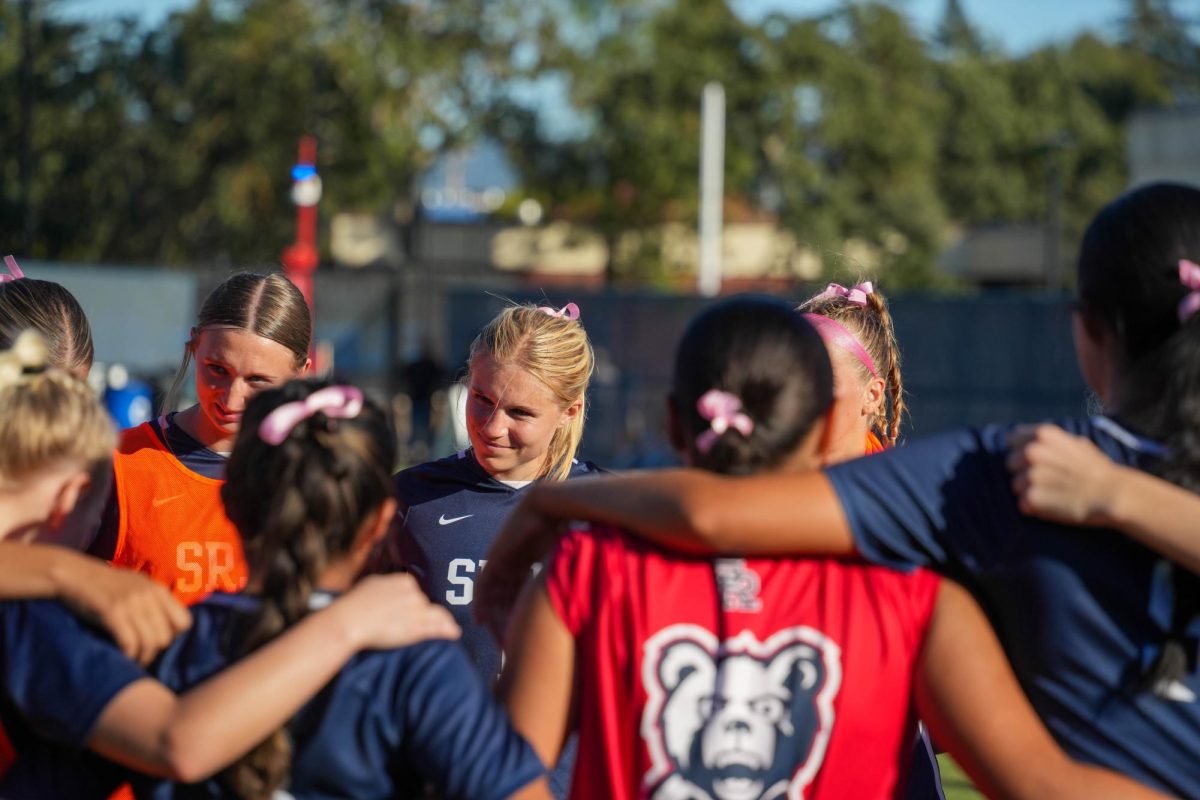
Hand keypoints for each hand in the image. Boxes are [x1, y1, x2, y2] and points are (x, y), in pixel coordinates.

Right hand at [57, 556, 191, 664]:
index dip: (173, 636)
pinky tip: (122, 655)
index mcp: (158, 590)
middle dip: (154, 651)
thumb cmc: (105, 584)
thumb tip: (170, 626)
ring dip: (141, 657)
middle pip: (166, 637)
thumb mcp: (137, 586)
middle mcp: (149, 596)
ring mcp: (131, 604)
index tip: (157, 640)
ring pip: (150, 643)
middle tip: (141, 654)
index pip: (184, 622)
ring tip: (132, 659)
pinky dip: (128, 655)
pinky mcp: (112, 613)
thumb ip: (154, 601)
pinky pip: (130, 643)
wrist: (73, 574)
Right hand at [333, 573, 458, 650]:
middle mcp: (413, 593)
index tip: (416, 610)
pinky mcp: (417, 627)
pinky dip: (448, 630)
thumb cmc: (354, 604)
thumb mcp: (372, 584)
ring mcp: (417, 610)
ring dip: (444, 622)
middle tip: (425, 623)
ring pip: (436, 615)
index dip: (416, 602)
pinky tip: (454, 633)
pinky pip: (438, 628)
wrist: (350, 620)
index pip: (416, 591)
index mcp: (403, 581)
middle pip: (425, 604)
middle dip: (425, 613)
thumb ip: (386, 584)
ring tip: (451, 628)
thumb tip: (387, 585)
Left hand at [475, 495, 568, 642]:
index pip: (517, 593)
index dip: (517, 613)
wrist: (552, 507)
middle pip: (502, 597)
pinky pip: (483, 585)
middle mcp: (511, 562)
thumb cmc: (567, 529)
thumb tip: (590, 590)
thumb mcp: (565, 557)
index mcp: (527, 561)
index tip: (517, 634)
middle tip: (503, 643)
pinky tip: (480, 620)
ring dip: (491, 616)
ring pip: (491, 595)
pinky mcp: (493, 558)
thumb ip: (567, 573)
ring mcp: (501, 559)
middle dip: (502, 620)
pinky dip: (480, 603)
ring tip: (492, 637)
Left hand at [1006, 424, 1118, 525]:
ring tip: (1055, 493)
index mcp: (1043, 435)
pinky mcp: (1032, 497)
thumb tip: (1029, 442)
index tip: (1036, 461)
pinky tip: (1054, 505)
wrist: (1113, 494)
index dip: (1021, 451)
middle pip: (1011, 463)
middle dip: (1024, 471)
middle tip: (1050, 480)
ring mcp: (1031, 475)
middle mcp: (1033, 451)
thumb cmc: (1096, 469)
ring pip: (1015, 485)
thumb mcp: (1075, 443)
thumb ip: (1050, 442)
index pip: (1012, 440)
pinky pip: (1022, 503)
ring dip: (1030, 491)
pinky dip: (1034, 507)